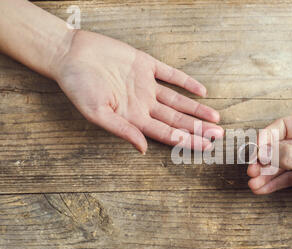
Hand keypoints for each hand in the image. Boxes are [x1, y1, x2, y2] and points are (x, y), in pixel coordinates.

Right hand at [53, 30, 222, 153]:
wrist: (69, 54)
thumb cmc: (78, 86)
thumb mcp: (97, 113)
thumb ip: (121, 130)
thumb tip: (142, 149)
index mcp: (133, 118)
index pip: (166, 134)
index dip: (187, 141)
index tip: (206, 147)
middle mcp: (143, 104)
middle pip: (177, 120)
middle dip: (198, 129)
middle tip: (219, 136)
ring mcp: (146, 85)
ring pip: (178, 101)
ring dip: (197, 109)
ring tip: (215, 119)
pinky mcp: (145, 65)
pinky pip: (170, 74)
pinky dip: (186, 82)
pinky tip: (202, 91)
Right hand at [247, 116, 291, 223]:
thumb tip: (268, 151)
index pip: (286, 126)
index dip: (267, 138)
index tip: (255, 152)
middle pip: (282, 146)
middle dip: (265, 160)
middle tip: (252, 172)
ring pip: (284, 162)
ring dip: (269, 173)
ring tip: (254, 184)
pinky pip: (291, 175)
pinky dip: (278, 182)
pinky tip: (265, 188)